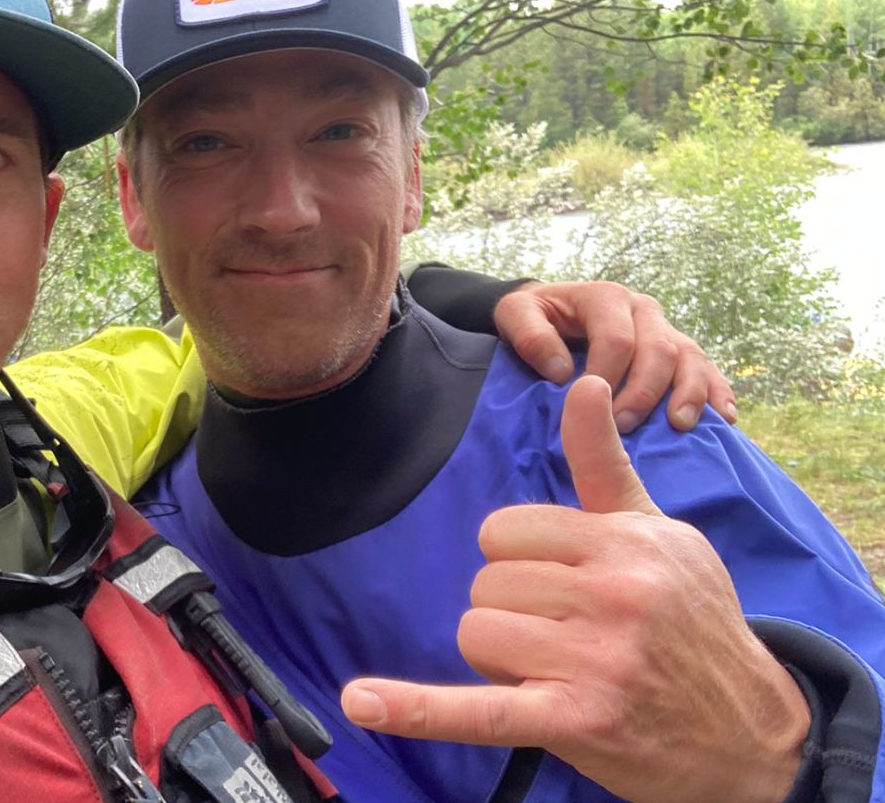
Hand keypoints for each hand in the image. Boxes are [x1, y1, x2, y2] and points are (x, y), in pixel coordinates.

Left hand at [340, 376, 808, 802]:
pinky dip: (417, 710)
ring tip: (558, 671)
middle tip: (566, 638)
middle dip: (511, 612)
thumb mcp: (658, 534)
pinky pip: (480, 708)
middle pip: (486, 583)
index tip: (559, 587)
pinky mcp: (577, 720)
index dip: (517, 562)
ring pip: (477, 633)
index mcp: (624, 541)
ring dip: (502, 658)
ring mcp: (597, 659)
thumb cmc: (694, 622)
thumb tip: (583, 384)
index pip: (503, 532)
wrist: (752, 731)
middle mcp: (614, 594)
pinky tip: (363, 704)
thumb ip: (604, 465)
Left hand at [494, 281, 736, 433]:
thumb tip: (561, 372)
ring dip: (688, 392)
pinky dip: (717, 391)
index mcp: (606, 298)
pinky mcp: (679, 349)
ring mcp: (665, 329)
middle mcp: (642, 310)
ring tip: (679, 424)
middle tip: (624, 426)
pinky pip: (706, 367)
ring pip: (690, 357)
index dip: (607, 375)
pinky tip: (724, 418)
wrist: (552, 310)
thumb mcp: (516, 314)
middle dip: (643, 391)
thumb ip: (530, 336)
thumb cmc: (534, 317)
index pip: (616, 338)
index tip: (593, 409)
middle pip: (658, 349)